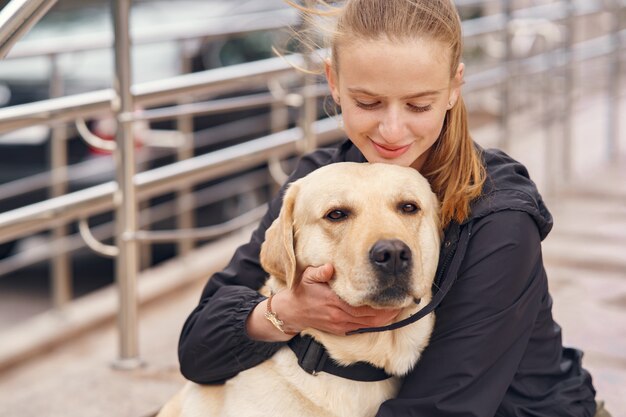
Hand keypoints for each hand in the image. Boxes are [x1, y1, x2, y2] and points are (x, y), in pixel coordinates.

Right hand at [273, 264, 401, 335]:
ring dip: (385, 319)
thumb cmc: (301, 291)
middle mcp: (340, 317)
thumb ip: (319, 272)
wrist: (291, 312)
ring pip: (369, 325)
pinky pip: (362, 329)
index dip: (381, 304)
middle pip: (371, 318)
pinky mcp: (341, 330)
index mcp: (334, 303)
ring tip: (398, 309)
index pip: (363, 306)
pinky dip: (375, 323)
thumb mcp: (307, 276)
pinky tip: (385, 317)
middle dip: (389, 312)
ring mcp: (341, 325)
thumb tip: (330, 267)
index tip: (394, 295)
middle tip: (403, 302)